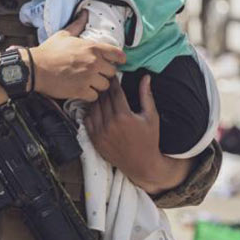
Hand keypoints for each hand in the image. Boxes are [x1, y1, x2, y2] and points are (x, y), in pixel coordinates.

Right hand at [32, 11, 125, 101]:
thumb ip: (77, 25)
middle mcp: (93, 62)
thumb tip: (84, 14)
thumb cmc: (48, 51)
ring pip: (105, 86)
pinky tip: (82, 90)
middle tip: (96, 74)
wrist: (35, 68)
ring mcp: (88, 77)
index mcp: (92, 47)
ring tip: (88, 83)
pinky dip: (89, 95)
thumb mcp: (64, 34)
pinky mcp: (80, 90)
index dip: (119, 59)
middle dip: (105, 74)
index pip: (117, 54)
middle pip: (112, 72)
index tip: (118, 62)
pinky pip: (94, 96)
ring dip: (98, 85)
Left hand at [84, 75, 190, 193]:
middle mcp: (109, 124)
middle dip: (104, 88)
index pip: (114, 91)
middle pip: (102, 98)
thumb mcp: (151, 116)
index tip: (112, 74)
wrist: (142, 164)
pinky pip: (88, 120)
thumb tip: (146, 77)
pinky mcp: (95, 140)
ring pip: (93, 107)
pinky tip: (96, 108)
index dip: (113, 81)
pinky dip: (91, 112)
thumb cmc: (149, 139)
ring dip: (97, 99)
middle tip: (104, 80)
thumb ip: (146, 95)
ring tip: (100, 92)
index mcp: (123, 116)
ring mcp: (100, 133)